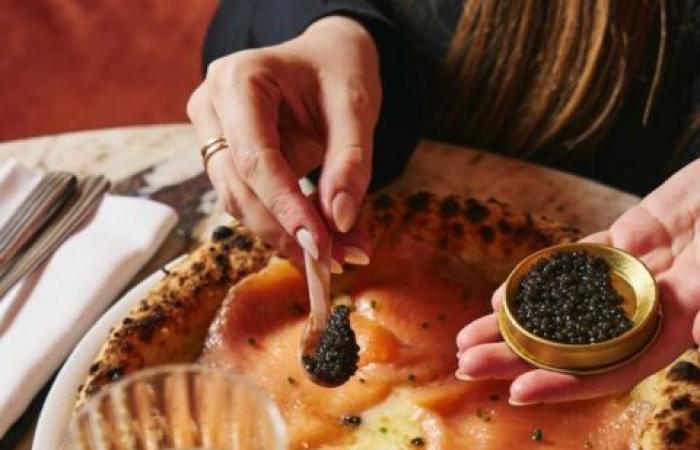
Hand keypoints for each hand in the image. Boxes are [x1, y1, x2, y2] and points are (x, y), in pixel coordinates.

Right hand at [187, 16, 380, 263]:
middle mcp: (211, 108)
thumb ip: (349, 161)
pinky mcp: (225, 158)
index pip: (254, 159)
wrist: (324, 58)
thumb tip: (340, 221)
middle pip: (238, 189)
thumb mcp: (355, 105)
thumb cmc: (337, 70)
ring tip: (339, 251)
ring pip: (239, 202)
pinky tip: (321, 237)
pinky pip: (250, 200)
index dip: (285, 209)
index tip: (320, 248)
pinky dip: (285, 223)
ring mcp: (212, 135)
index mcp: (238, 80)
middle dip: (286, 230)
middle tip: (336, 260)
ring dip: (286, 233)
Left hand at [456, 158, 699, 403]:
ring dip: (513, 324)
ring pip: (562, 307)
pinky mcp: (620, 244)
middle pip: (572, 344)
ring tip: (467, 339)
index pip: (611, 369)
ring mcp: (627, 277)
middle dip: (517, 357)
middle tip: (467, 364)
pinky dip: (534, 281)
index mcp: (671, 327)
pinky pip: (570, 266)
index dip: (564, 384)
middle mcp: (643, 310)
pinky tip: (498, 298)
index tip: (516, 390)